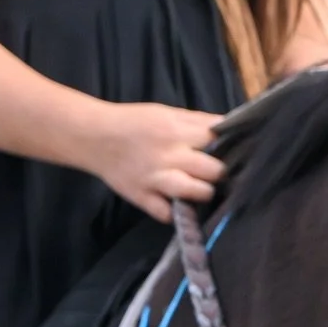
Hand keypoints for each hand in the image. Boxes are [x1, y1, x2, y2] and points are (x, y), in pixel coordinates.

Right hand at [88, 102, 224, 222]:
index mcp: (176, 131)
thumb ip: (196, 122)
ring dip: (204, 192)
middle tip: (218, 173)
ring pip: (194, 192)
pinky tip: (179, 206)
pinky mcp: (142, 197)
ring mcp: (155, 179)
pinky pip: (165, 213)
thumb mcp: (167, 113)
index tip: (233, 151)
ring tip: (203, 189)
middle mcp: (169, 156)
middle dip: (220, 172)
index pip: (216, 140)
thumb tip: (227, 127)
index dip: (229, 145)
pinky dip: (175, 212)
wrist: (94, 137)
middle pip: (213, 169)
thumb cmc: (134, 122)